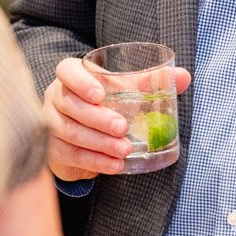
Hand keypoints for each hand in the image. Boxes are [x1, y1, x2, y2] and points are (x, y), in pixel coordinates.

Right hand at [42, 56, 191, 181]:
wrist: (87, 132)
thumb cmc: (107, 102)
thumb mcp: (126, 89)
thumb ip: (151, 82)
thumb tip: (184, 76)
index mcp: (72, 77)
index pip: (66, 71)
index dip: (80, 81)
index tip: (100, 94)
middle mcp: (57, 98)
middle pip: (70, 105)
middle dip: (97, 118)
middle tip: (122, 127)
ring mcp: (51, 124)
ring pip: (70, 133)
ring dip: (99, 143)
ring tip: (124, 149)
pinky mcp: (54, 150)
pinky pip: (72, 156)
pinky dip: (95, 161)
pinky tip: (114, 165)